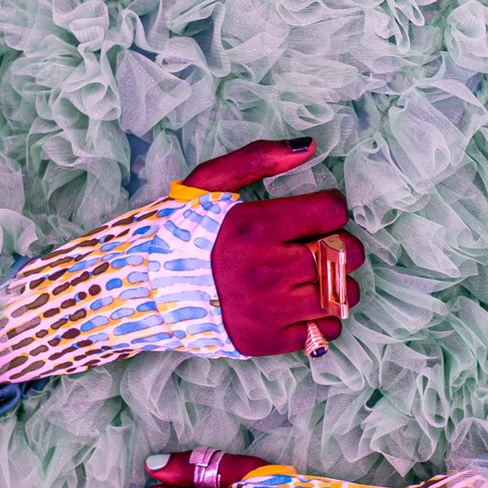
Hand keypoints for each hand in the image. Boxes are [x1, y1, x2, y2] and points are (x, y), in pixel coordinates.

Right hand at [184, 137, 365, 356]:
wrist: (141, 292)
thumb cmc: (178, 233)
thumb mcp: (208, 183)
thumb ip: (258, 158)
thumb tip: (309, 146)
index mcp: (256, 226)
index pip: (333, 212)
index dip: (329, 209)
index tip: (315, 214)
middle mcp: (267, 269)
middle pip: (345, 252)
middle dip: (339, 244)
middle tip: (318, 245)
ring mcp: (268, 309)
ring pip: (341, 294)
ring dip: (337, 282)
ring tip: (315, 277)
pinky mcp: (266, 341)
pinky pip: (325, 330)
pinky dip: (323, 317)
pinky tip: (302, 305)